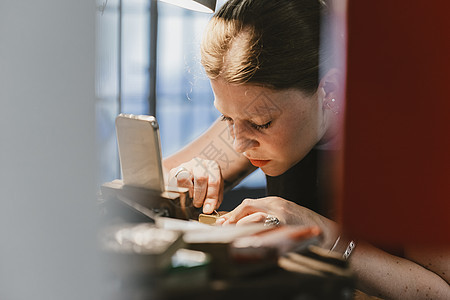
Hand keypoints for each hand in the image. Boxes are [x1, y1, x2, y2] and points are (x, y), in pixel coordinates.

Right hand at [168, 158, 223, 213]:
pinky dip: (177, 193)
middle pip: (200, 178)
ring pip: (183, 178)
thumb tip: (208, 209)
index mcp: (212, 167)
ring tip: (190, 199)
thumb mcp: (215, 191)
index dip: (211, 197)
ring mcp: (186, 165)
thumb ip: (214, 200)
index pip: (214, 181)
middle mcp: (199, 163)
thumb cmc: (207, 185)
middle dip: (199, 196)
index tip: (208, 209)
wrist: (195, 175)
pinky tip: (183, 196)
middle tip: (198, 204)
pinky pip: (173, 183)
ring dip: (187, 193)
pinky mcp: (174, 171)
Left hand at [216, 196, 338, 246]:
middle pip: (248, 205)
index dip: (232, 213)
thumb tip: (240, 223)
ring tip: (233, 233)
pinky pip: (266, 226)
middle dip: (233, 216)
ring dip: (241, 225)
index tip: (222, 221)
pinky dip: (254, 230)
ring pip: (255, 216)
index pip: (248, 203)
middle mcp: (277, 204)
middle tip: (223, 226)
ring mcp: (282, 214)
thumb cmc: (301, 225)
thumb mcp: (282, 214)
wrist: (325, 230)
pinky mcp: (287, 224)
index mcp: (274, 201)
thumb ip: (264, 215)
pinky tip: (248, 237)